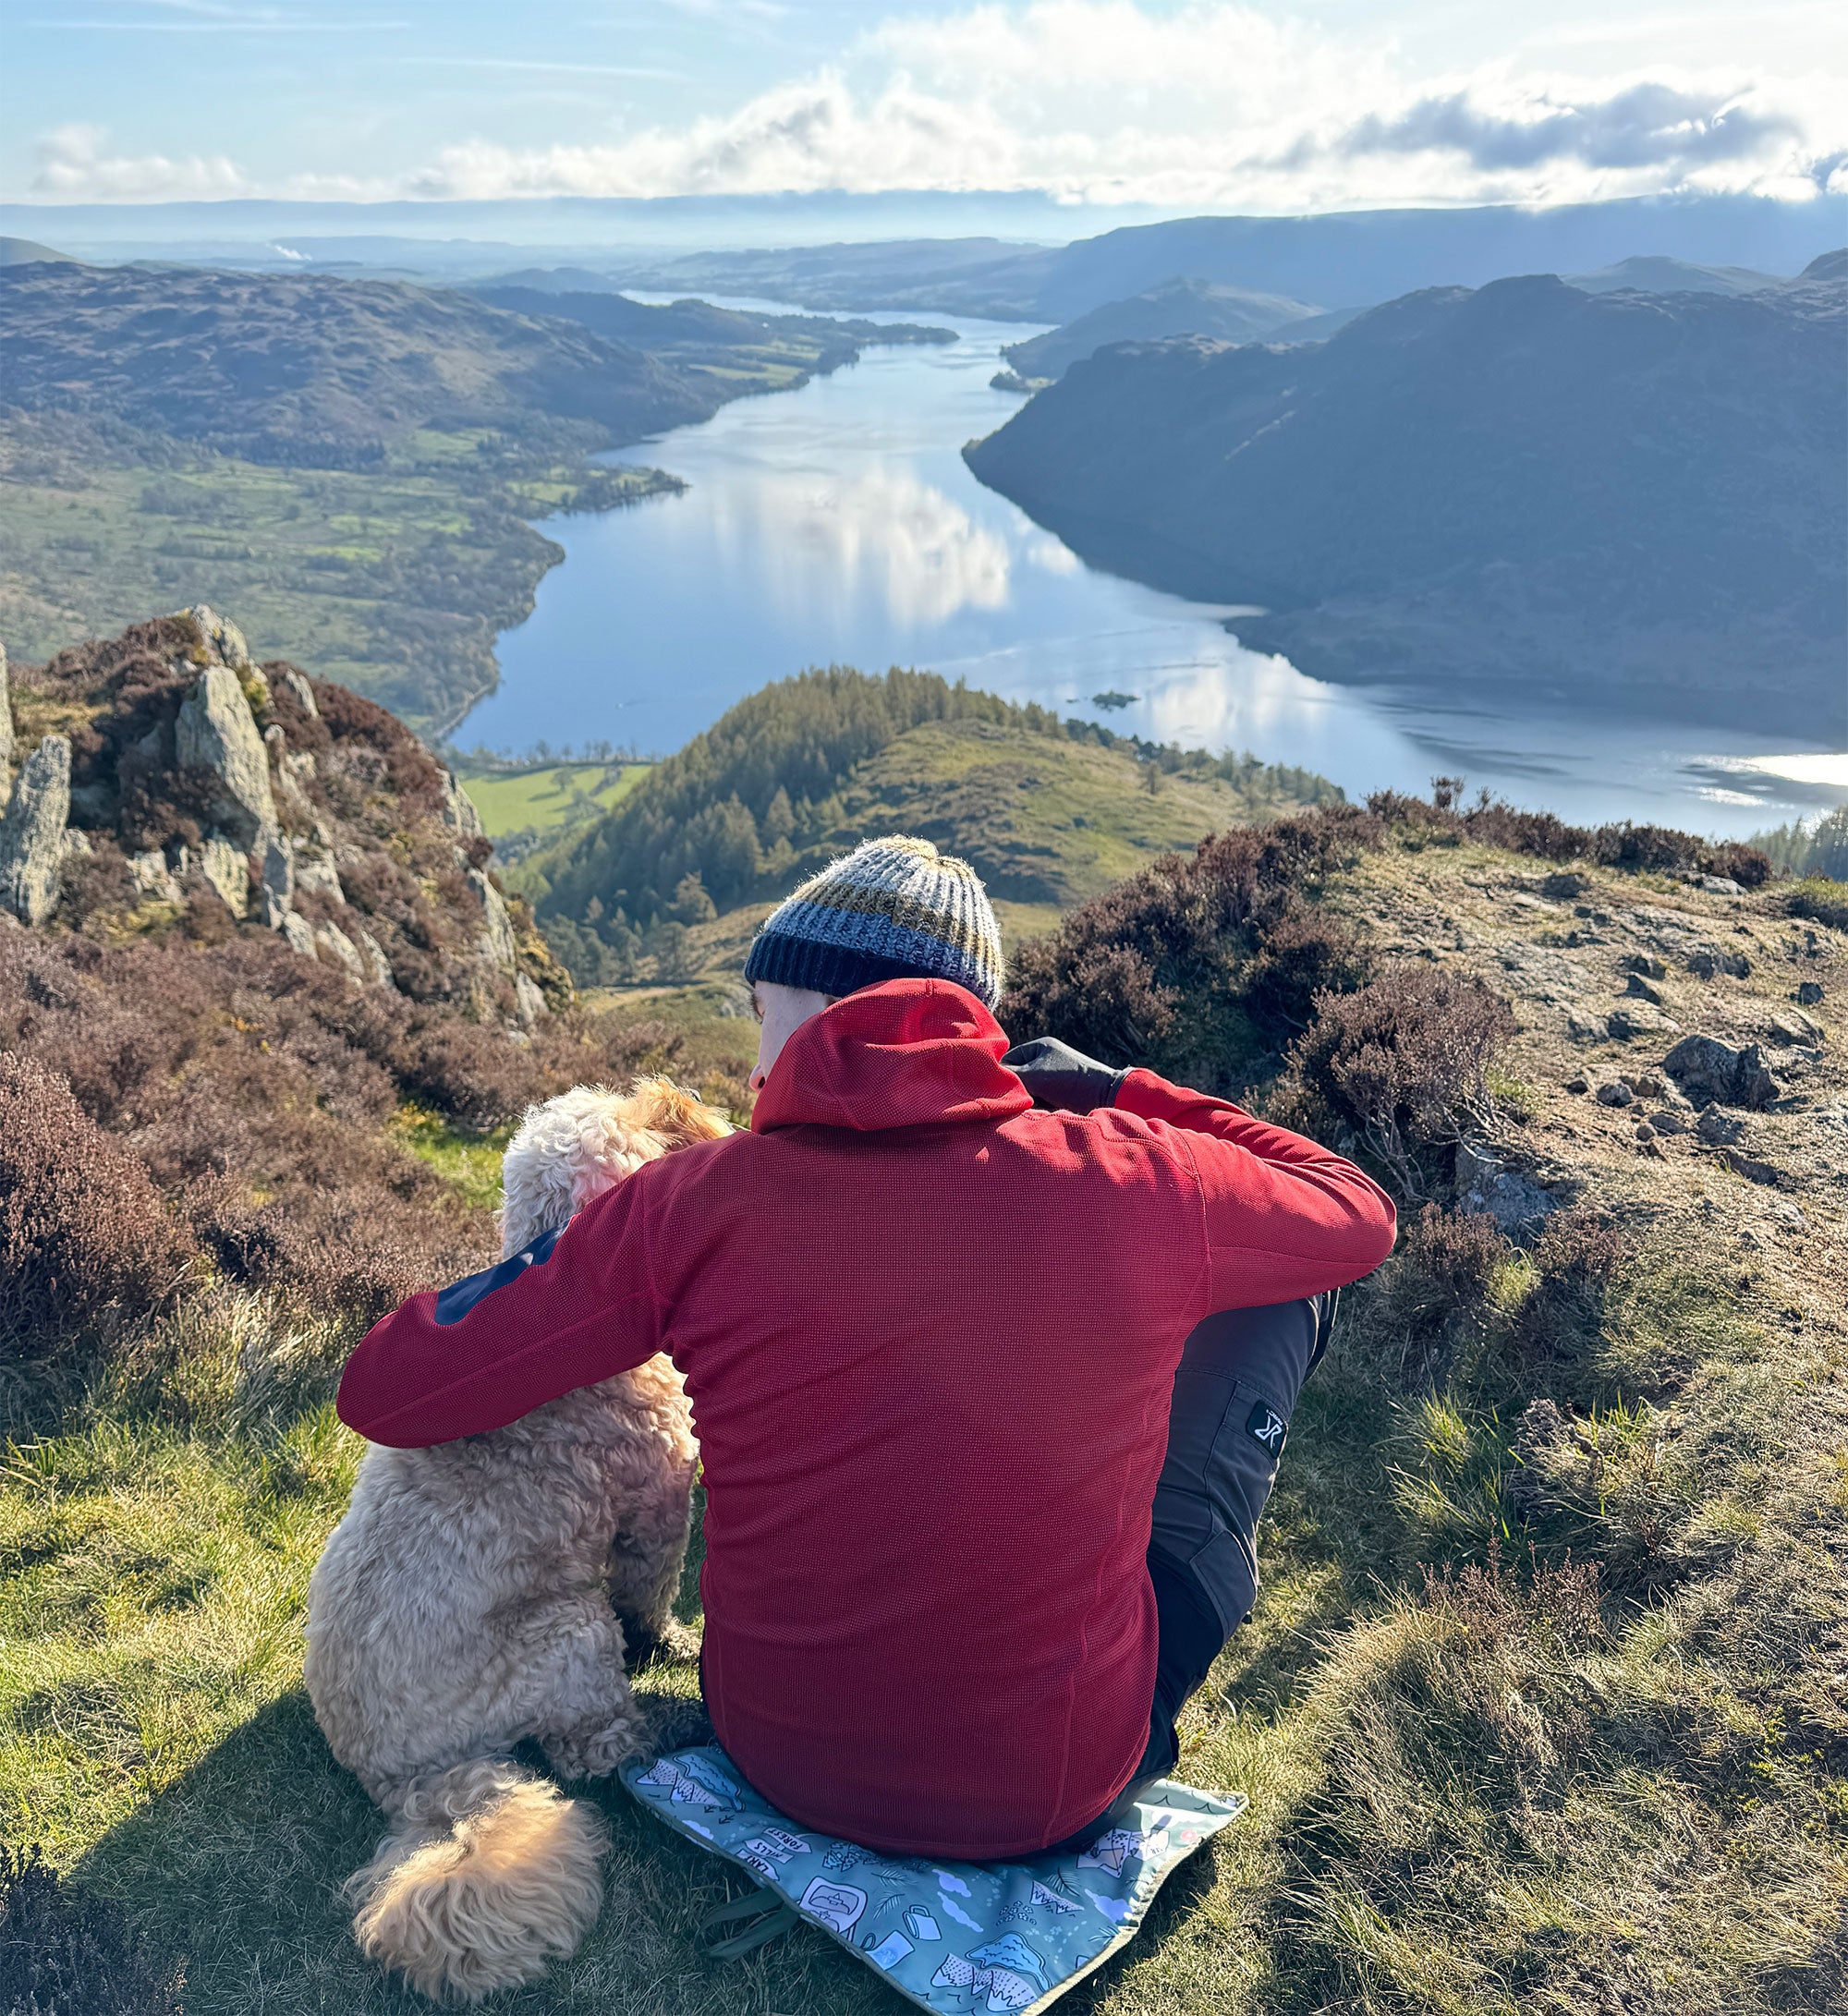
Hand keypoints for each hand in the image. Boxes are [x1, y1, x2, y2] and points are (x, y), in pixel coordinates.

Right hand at [1002, 1035, 1127, 1113]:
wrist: (1107, 1097)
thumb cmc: (1070, 1082)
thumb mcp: (1036, 1076)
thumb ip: (1011, 1076)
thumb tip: (987, 1081)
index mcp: (1040, 1047)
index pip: (1008, 1059)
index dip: (1000, 1074)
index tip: (991, 1091)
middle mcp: (1045, 1059)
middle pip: (1017, 1076)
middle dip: (1013, 1089)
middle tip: (1007, 1102)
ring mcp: (1053, 1077)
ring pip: (1027, 1091)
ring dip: (1024, 1101)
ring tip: (1023, 1110)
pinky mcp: (1060, 1094)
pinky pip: (1038, 1101)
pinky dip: (1035, 1108)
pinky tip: (1034, 1114)